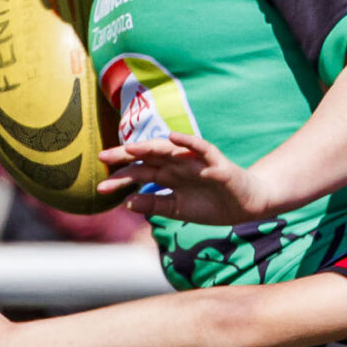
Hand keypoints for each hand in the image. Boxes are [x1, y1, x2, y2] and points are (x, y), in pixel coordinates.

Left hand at [96, 133, 268, 224]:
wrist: (246, 205)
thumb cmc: (211, 205)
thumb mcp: (178, 209)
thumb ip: (155, 205)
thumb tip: (128, 203)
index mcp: (168, 176)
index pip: (140, 173)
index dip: (121, 178)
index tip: (100, 187)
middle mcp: (178, 165)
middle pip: (148, 157)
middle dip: (126, 156)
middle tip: (103, 156)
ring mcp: (196, 162)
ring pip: (169, 150)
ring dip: (150, 146)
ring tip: (131, 147)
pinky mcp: (216, 163)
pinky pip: (201, 149)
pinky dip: (188, 142)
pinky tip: (173, 137)